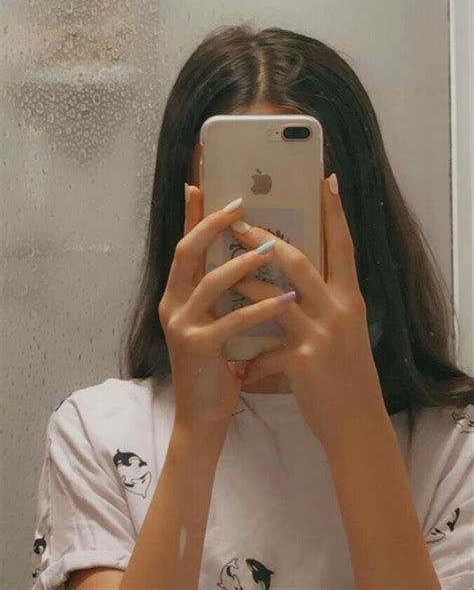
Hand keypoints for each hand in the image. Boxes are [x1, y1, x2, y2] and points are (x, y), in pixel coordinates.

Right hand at [158, 185, 286, 431]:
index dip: (191, 214)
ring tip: (272, 247)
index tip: (198, 183)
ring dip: (243, 262)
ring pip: (210, 282)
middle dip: (214, 224)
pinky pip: (232, 321)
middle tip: (241, 204)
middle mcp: (173, 304)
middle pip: (188, 251)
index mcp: (178, 294)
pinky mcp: (198, 348)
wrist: (202, 418)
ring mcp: (182, 326)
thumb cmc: (216, 365)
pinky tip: (287, 300)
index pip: (185, 244)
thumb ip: (224, 292)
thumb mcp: (216, 321)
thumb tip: (252, 254)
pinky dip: (261, 308)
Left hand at [229, 174, 384, 446]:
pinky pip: (265, 351)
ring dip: (242, 283)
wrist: (359, 427)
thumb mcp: (346, 333)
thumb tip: (295, 283)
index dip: (335, 212)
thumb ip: (324, 304)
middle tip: (239, 221)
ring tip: (220, 271)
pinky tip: (240, 371)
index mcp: (350, 299)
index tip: (327, 180)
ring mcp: (321, 335)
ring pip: (273, 297)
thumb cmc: (348, 378)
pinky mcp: (303, 363)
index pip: (343, 245)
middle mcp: (339, 310)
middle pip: (299, 261)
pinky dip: (251, 361)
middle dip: (264, 239)